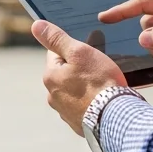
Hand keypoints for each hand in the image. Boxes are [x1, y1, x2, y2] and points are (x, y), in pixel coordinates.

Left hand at [31, 20, 125, 134]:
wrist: (116, 116)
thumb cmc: (99, 81)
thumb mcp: (79, 52)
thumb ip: (57, 38)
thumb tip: (36, 26)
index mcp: (50, 77)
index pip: (55, 54)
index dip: (72, 50)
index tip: (87, 52)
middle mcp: (53, 97)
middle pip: (65, 74)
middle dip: (78, 70)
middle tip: (98, 68)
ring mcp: (65, 113)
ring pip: (74, 92)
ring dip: (85, 88)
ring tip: (103, 86)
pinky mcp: (79, 125)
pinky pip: (84, 108)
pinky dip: (91, 103)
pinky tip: (103, 101)